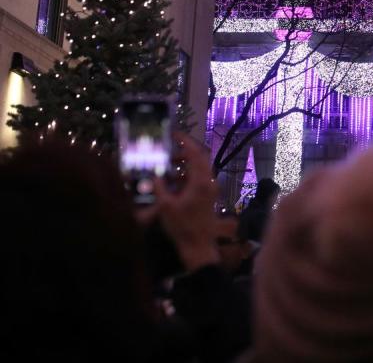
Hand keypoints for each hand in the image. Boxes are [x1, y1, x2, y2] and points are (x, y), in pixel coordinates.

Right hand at [155, 133, 219, 271]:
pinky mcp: (209, 196)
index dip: (185, 141)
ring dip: (184, 166)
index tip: (174, 134)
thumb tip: (154, 173)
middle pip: (199, 159)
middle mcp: (209, 182)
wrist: (198, 246)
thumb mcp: (165, 206)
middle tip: (168, 151)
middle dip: (184, 152)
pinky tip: (172, 183)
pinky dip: (186, 177)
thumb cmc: (182, 226)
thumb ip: (159, 186)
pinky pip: (198, 179)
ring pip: (198, 169)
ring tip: (166, 169)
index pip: (195, 153)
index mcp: (200, 181)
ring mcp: (210, 189)